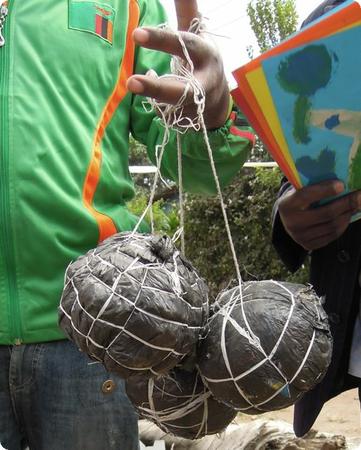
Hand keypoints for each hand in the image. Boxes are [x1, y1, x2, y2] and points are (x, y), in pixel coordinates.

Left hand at [126, 1, 229, 129]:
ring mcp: (196, 105)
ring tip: (135, 85)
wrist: (216, 101)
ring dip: (156, 100)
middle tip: (131, 83)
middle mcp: (205, 83)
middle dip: (157, 89)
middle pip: (183, 90)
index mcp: (205, 56)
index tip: (136, 34)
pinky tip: (156, 102)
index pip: (184, 45)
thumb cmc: (199, 61)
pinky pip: (166, 115)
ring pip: (172, 106)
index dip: (162, 41)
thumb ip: (188, 10)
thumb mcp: (197, 36)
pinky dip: (157, 108)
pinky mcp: (187, 120)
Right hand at [278, 180, 360, 250]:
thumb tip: (341, 184)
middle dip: (346, 203)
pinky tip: (348, 216)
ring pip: (332, 226)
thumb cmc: (298, 199)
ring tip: (356, 205)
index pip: (307, 196)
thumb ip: (314, 186)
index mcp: (286, 204)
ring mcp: (299, 236)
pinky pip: (332, 236)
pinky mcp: (308, 245)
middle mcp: (291, 222)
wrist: (287, 219)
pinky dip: (343, 225)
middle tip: (359, 196)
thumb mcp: (299, 190)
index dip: (325, 190)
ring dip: (348, 214)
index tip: (342, 185)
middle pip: (326, 214)